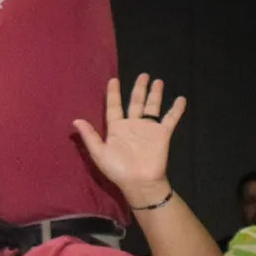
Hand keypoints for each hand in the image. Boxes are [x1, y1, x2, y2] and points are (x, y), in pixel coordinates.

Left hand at [74, 74, 184, 206]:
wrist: (138, 181)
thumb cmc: (117, 169)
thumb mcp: (99, 153)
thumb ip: (89, 136)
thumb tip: (75, 120)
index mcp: (116, 129)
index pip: (114, 107)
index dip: (113, 94)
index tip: (113, 80)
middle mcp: (132, 125)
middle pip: (135, 102)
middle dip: (138, 89)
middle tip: (143, 75)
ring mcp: (148, 128)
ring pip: (152, 106)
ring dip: (155, 94)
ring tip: (158, 81)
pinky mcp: (162, 133)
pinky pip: (170, 118)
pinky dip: (176, 109)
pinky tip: (181, 98)